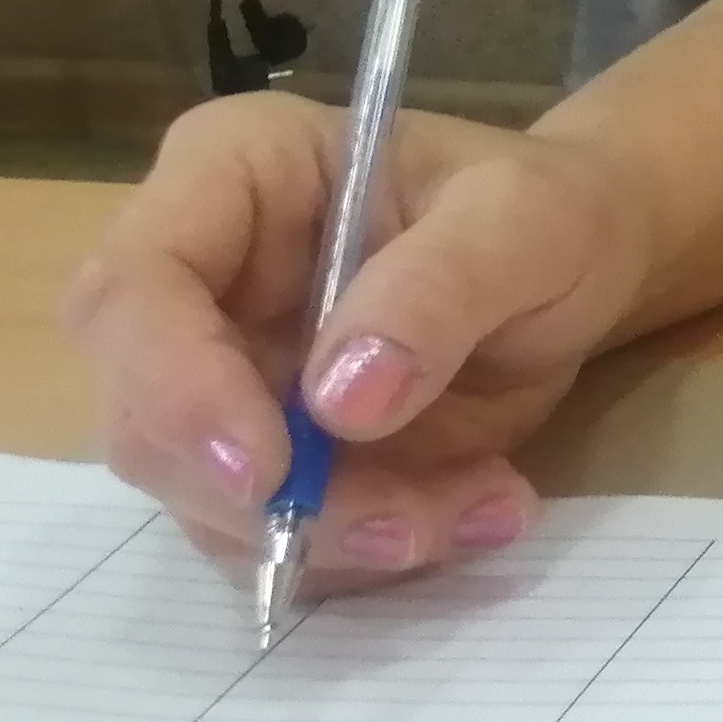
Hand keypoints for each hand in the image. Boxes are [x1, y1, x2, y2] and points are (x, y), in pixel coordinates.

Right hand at [59, 94, 652, 598]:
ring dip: (342, 533)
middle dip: (269, 498)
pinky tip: (480, 511)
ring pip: (213, 502)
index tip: (268, 469)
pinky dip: (374, 548)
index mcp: (231, 173)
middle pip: (148, 419)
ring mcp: (219, 380)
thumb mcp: (527, 220)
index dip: (175, 385)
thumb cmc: (547, 209)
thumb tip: (340, 401)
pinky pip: (279, 539)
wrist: (586, 263)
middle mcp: (196, 282)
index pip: (136, 284)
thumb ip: (439, 287)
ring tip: (484, 505)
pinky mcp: (264, 461)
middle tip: (404, 523)